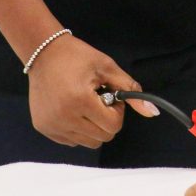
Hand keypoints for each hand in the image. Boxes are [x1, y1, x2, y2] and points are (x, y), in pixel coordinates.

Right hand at [25, 34, 158, 147]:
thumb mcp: (108, 68)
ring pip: (88, 143)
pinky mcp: (43, 128)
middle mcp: (63, 118)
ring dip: (93, 126)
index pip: (113, 126)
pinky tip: (72, 109)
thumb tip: (153, 112)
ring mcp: (51, 125)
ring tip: (85, 104)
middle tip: (98, 99)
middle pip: (102, 137)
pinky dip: (78, 129)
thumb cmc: (77, 57)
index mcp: (80, 101)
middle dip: (106, 120)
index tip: (109, 96)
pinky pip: (72, 141)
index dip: (117, 111)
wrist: (43, 53)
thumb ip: (130, 90)